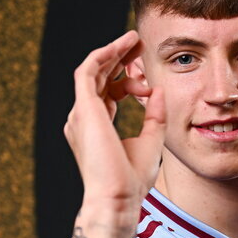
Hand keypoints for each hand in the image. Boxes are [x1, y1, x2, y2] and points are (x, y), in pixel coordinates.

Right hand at [64, 30, 165, 214]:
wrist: (117, 197)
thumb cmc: (131, 179)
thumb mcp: (150, 141)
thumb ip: (154, 116)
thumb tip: (157, 90)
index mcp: (95, 128)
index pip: (106, 93)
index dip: (126, 80)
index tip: (147, 80)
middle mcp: (83, 119)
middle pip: (98, 78)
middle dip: (118, 58)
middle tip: (137, 44)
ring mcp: (80, 114)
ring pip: (92, 71)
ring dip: (112, 53)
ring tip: (133, 40)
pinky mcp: (84, 109)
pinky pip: (88, 71)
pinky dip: (104, 56)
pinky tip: (121, 48)